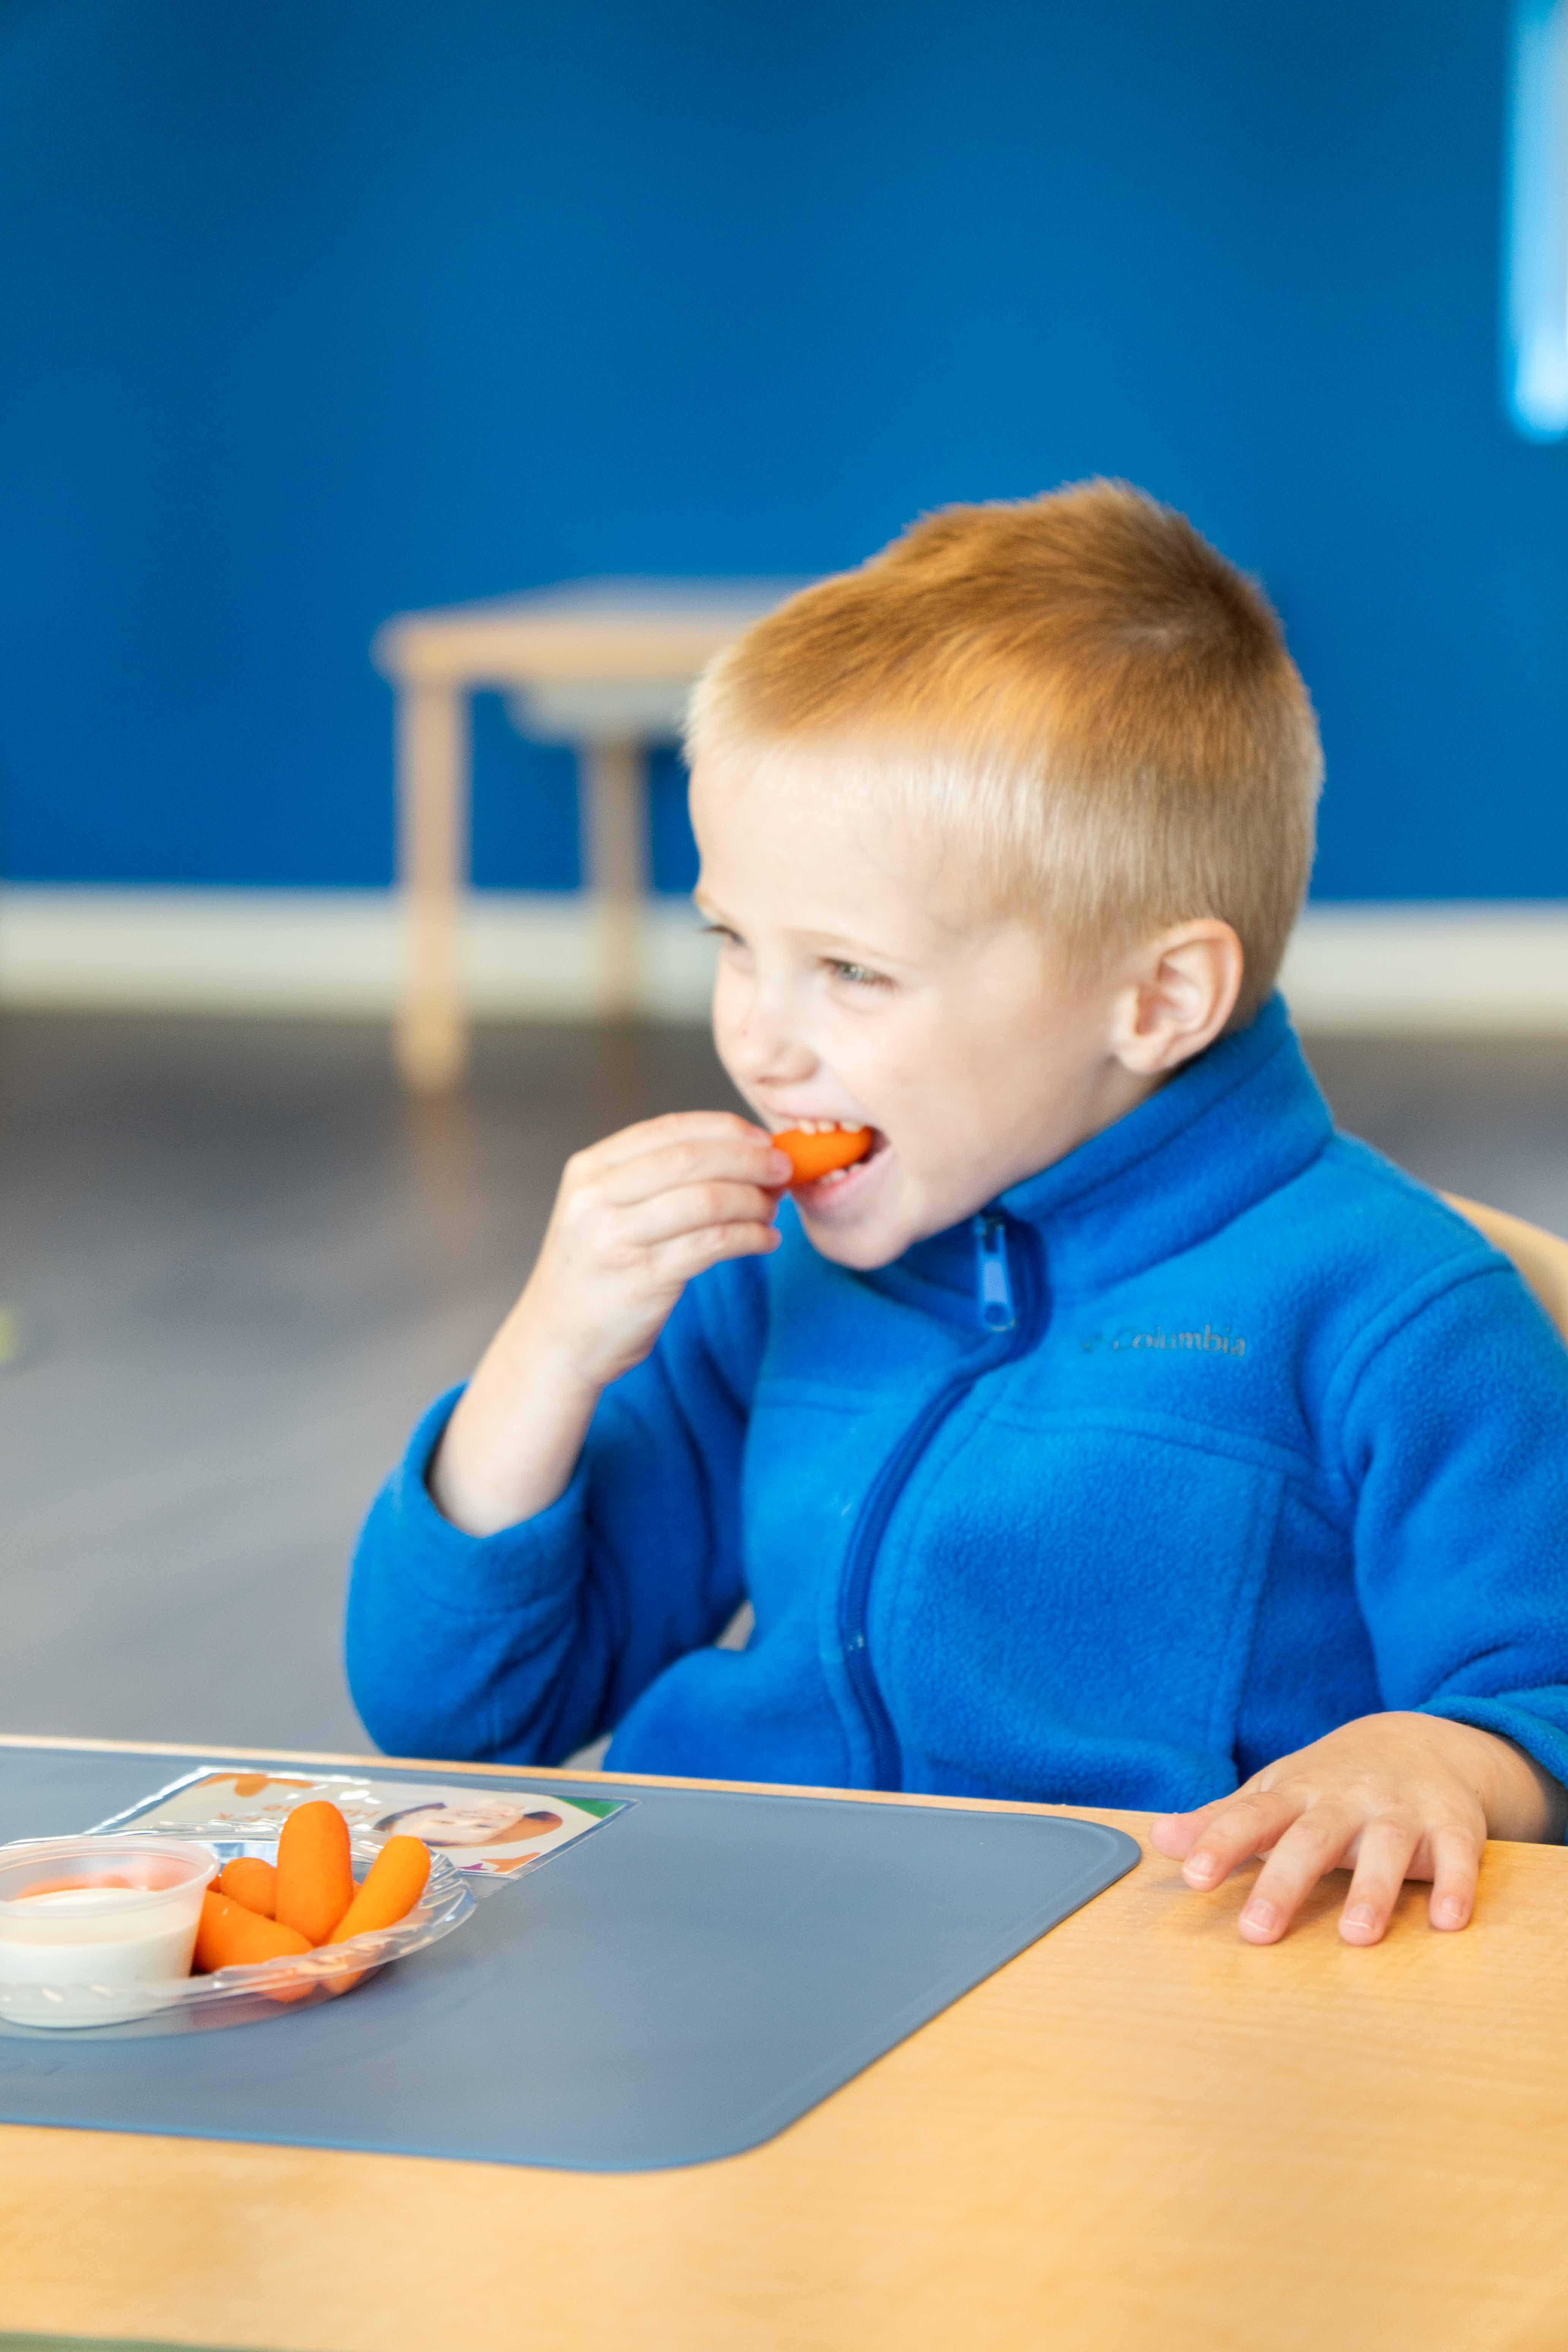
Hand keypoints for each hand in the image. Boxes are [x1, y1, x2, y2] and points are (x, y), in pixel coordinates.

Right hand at [431, 1113, 789, 1535]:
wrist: (557, 1341)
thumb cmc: (594, 1272)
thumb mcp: (602, 1209)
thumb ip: (652, 1178)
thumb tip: (739, 1151)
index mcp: (590, 1169)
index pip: (670, 1129)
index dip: (725, 1129)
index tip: (761, 1139)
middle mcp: (597, 1196)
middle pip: (693, 1158)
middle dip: (749, 1159)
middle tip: (784, 1168)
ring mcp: (616, 1237)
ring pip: (708, 1200)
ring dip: (754, 1201)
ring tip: (772, 1209)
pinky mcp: (642, 1278)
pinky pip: (714, 1244)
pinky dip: (751, 1236)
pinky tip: (765, 1240)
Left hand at [1149, 1711, 1563, 1946]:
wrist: (1417, 1740)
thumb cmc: (1331, 1783)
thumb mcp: (1276, 1793)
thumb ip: (1222, 1821)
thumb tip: (1159, 1839)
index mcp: (1297, 1794)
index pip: (1252, 1818)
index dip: (1221, 1844)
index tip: (1193, 1877)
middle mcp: (1346, 1801)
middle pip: (1312, 1839)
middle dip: (1284, 1883)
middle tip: (1257, 1931)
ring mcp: (1401, 1810)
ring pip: (1386, 1848)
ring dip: (1373, 1890)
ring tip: (1356, 1935)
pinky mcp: (1452, 1825)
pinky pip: (1458, 1856)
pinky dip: (1456, 1885)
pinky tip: (1448, 1922)